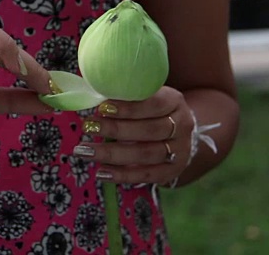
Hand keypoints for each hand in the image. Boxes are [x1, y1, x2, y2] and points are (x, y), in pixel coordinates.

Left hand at [73, 86, 193, 185]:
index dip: (128, 107)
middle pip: (149, 130)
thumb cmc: (151, 110)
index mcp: (175, 102)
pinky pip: (145, 175)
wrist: (177, 135)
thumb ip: (125, 95)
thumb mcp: (146, 96)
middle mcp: (182, 126)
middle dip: (115, 129)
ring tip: (86, 151)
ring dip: (112, 154)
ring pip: (146, 154)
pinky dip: (122, 175)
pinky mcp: (171, 171)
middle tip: (88, 127)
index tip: (102, 108)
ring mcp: (179, 151)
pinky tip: (101, 173)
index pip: (154, 104)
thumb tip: (93, 92)